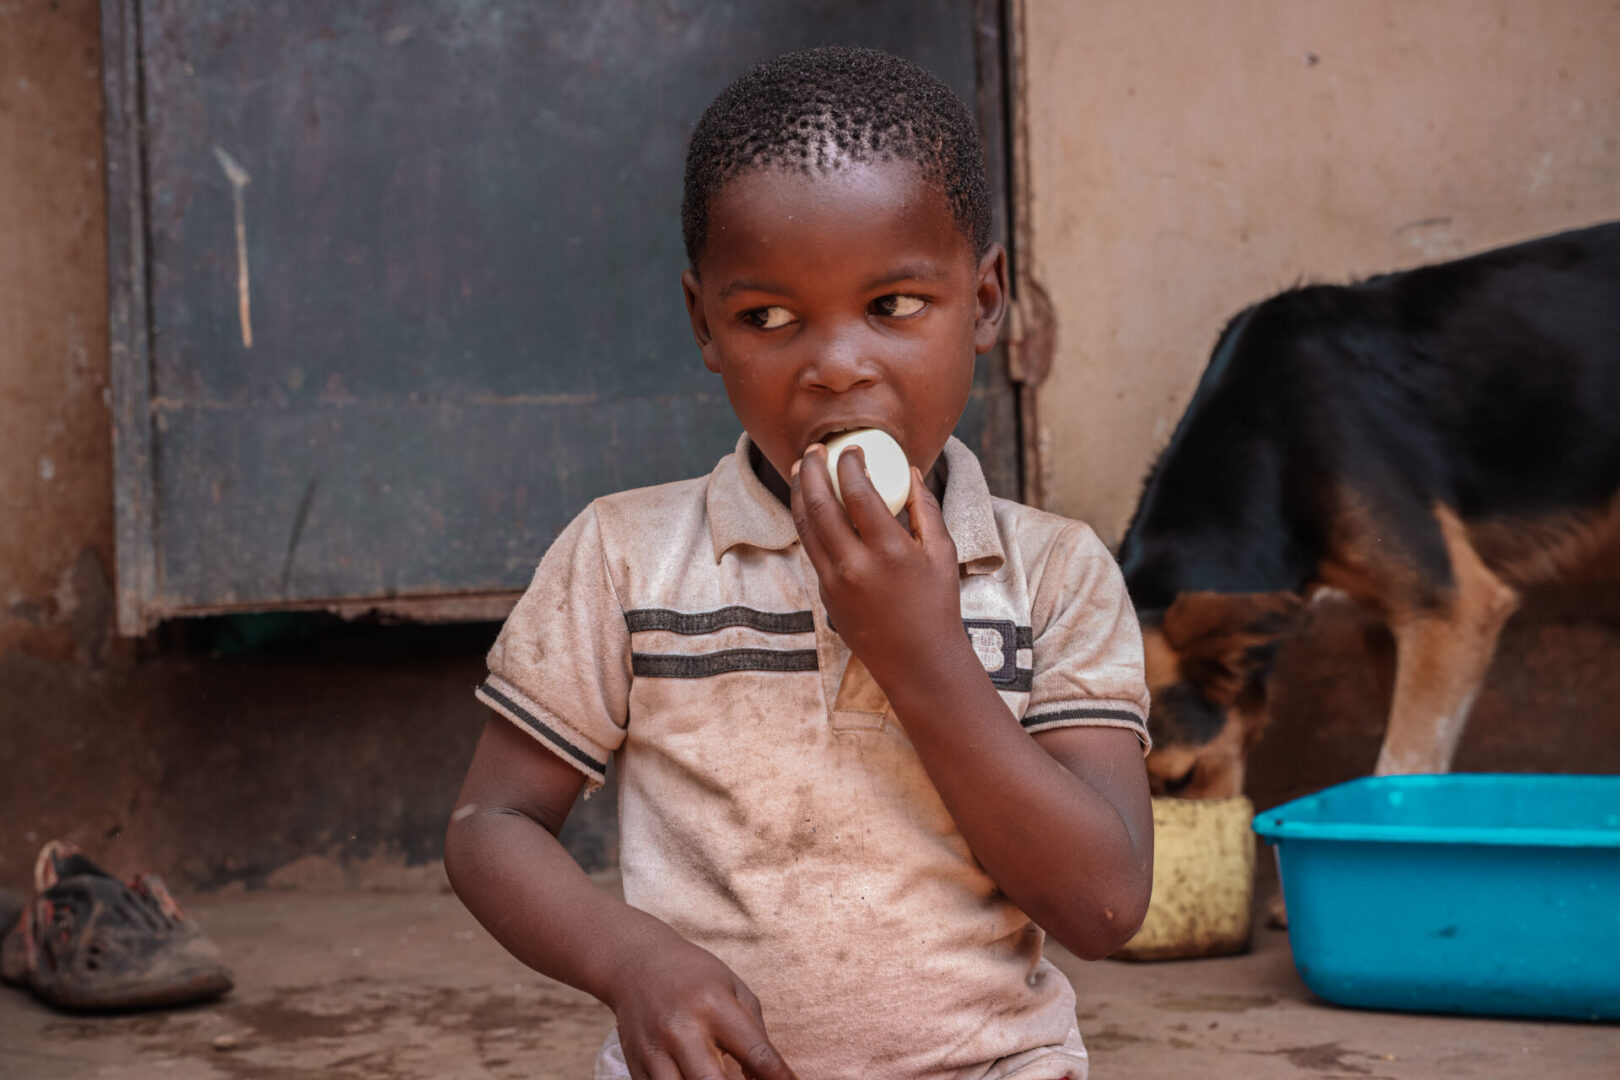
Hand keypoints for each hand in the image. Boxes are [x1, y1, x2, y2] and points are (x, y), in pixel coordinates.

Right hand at [605, 934, 798, 1079]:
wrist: (635, 963)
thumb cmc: (694, 975)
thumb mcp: (733, 989)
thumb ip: (755, 1032)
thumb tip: (769, 1078)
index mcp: (715, 1006)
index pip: (757, 1054)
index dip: (780, 1079)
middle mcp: (683, 1030)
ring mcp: (656, 1051)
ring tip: (721, 1078)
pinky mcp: (637, 1066)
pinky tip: (696, 1078)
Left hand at [790, 444, 968, 693]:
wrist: (917, 660)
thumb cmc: (936, 604)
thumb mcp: (941, 554)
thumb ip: (926, 509)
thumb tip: (911, 471)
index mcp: (890, 551)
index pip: (859, 493)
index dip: (851, 464)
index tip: (852, 449)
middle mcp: (856, 565)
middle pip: (821, 504)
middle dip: (814, 470)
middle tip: (815, 449)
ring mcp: (835, 581)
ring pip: (806, 526)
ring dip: (801, 492)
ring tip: (804, 468)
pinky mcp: (825, 593)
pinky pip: (811, 548)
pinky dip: (807, 521)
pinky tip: (811, 504)